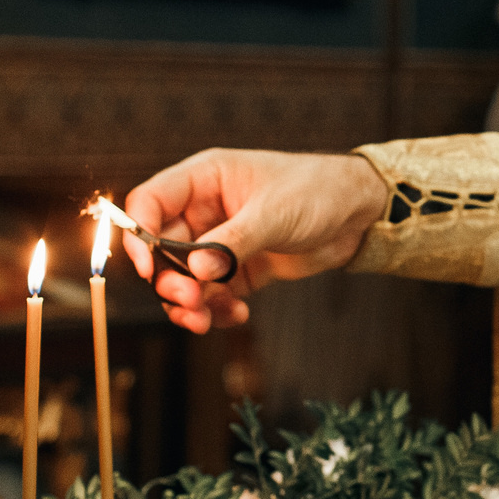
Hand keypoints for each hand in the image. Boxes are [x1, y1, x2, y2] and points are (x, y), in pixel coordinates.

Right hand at [121, 149, 387, 333]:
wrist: (359, 214)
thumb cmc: (317, 192)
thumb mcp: (274, 213)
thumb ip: (232, 241)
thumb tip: (194, 269)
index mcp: (204, 179)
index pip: (150, 202)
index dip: (139, 235)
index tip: (149, 270)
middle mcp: (205, 210)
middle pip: (162, 249)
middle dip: (170, 280)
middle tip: (191, 301)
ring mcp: (221, 241)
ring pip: (184, 277)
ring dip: (189, 303)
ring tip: (205, 319)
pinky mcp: (239, 268)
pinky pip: (212, 294)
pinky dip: (216, 310)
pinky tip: (236, 316)